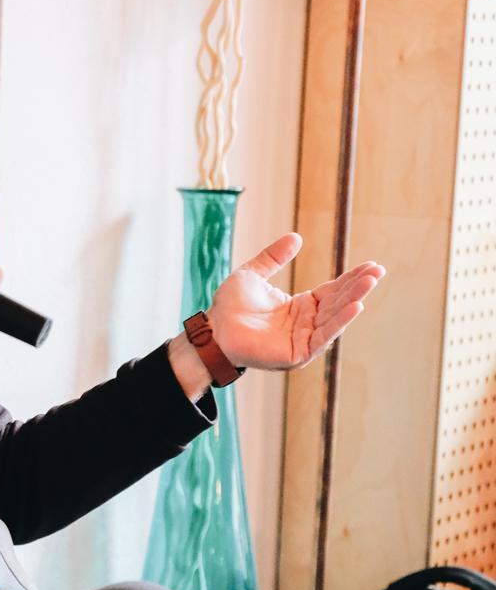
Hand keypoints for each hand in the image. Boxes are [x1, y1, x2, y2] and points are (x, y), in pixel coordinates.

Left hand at [207, 233, 383, 370]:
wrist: (212, 331)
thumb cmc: (229, 307)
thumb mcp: (252, 274)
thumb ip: (273, 257)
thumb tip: (295, 237)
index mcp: (300, 307)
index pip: (332, 290)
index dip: (351, 279)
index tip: (371, 266)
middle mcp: (306, 323)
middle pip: (338, 302)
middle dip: (358, 287)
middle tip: (378, 271)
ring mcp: (303, 339)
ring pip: (335, 318)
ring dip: (353, 300)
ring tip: (370, 283)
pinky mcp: (297, 353)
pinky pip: (323, 336)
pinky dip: (339, 322)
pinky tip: (355, 307)